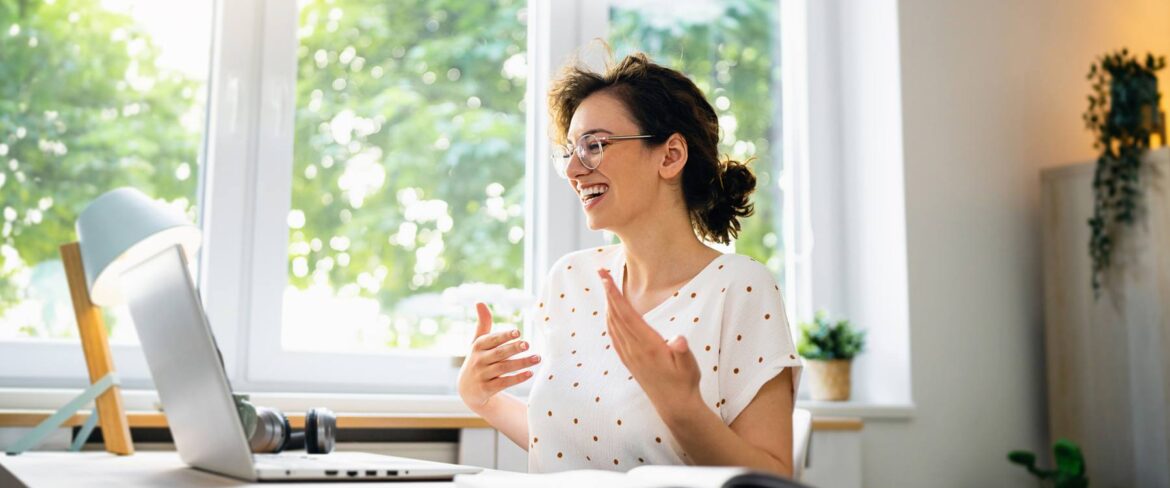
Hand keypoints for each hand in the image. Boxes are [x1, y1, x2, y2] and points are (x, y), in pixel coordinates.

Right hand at [456, 303, 541, 410]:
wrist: (467, 389)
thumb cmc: (477, 359)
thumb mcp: (477, 342)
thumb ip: (483, 323)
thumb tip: (480, 301)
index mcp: (477, 346)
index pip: (491, 339)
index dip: (504, 336)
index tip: (518, 332)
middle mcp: (478, 360)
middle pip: (499, 353)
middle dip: (513, 348)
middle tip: (528, 344)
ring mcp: (481, 375)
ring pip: (504, 368)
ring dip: (521, 363)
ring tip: (537, 358)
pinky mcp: (486, 390)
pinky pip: (503, 383)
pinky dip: (517, 378)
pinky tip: (530, 373)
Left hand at [598, 268, 702, 412]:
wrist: (675, 406)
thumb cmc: (684, 382)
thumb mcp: (689, 366)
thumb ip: (683, 352)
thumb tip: (679, 340)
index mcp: (648, 346)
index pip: (627, 315)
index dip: (615, 295)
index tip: (606, 278)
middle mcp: (634, 350)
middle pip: (615, 316)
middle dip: (607, 293)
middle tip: (600, 272)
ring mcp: (629, 356)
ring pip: (612, 325)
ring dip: (607, 305)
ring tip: (605, 287)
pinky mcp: (629, 361)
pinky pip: (614, 337)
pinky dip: (609, 321)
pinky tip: (609, 315)